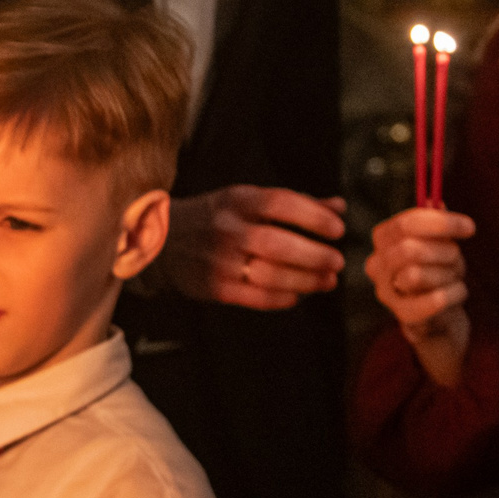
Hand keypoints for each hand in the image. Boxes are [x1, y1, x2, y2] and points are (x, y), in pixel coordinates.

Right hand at [162, 186, 346, 307]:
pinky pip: (256, 297)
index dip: (313, 216)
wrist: (159, 240)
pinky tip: (297, 295)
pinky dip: (282, 298)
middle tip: (338, 261)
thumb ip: (294, 203)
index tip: (337, 229)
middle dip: (314, 255)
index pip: (281, 203)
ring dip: (305, 280)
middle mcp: (228, 229)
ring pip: (270, 274)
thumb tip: (338, 206)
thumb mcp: (246, 199)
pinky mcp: (215, 288)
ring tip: (327, 281)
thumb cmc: (214, 217)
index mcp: (238, 200)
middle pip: (278, 243)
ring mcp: (220, 260)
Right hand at [364, 207, 474, 385]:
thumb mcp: (439, 243)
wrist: (439, 315)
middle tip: (457, 257)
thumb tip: (437, 203)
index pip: (405, 224)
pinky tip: (458, 292)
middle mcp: (377, 264)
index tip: (469, 227)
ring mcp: (386, 291)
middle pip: (408, 249)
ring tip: (454, 277)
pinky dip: (454, 293)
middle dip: (444, 251)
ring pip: (416, 275)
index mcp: (383, 239)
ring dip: (448, 274)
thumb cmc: (438, 271)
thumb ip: (436, 222)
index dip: (440, 223)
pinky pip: (433, 300)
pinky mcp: (402, 315)